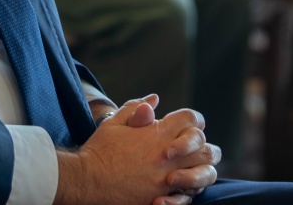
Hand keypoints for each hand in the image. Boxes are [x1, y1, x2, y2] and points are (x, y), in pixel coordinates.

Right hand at [56, 97, 218, 204]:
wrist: (86, 181)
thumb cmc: (99, 150)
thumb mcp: (115, 122)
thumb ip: (136, 108)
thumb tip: (154, 98)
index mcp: (158, 134)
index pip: (192, 119)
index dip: (191, 120)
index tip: (181, 125)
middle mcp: (167, 156)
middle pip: (206, 148)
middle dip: (202, 146)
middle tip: (192, 148)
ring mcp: (166, 179)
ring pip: (204, 173)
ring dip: (201, 169)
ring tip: (190, 168)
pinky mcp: (161, 197)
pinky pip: (190, 195)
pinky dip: (190, 190)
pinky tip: (181, 186)